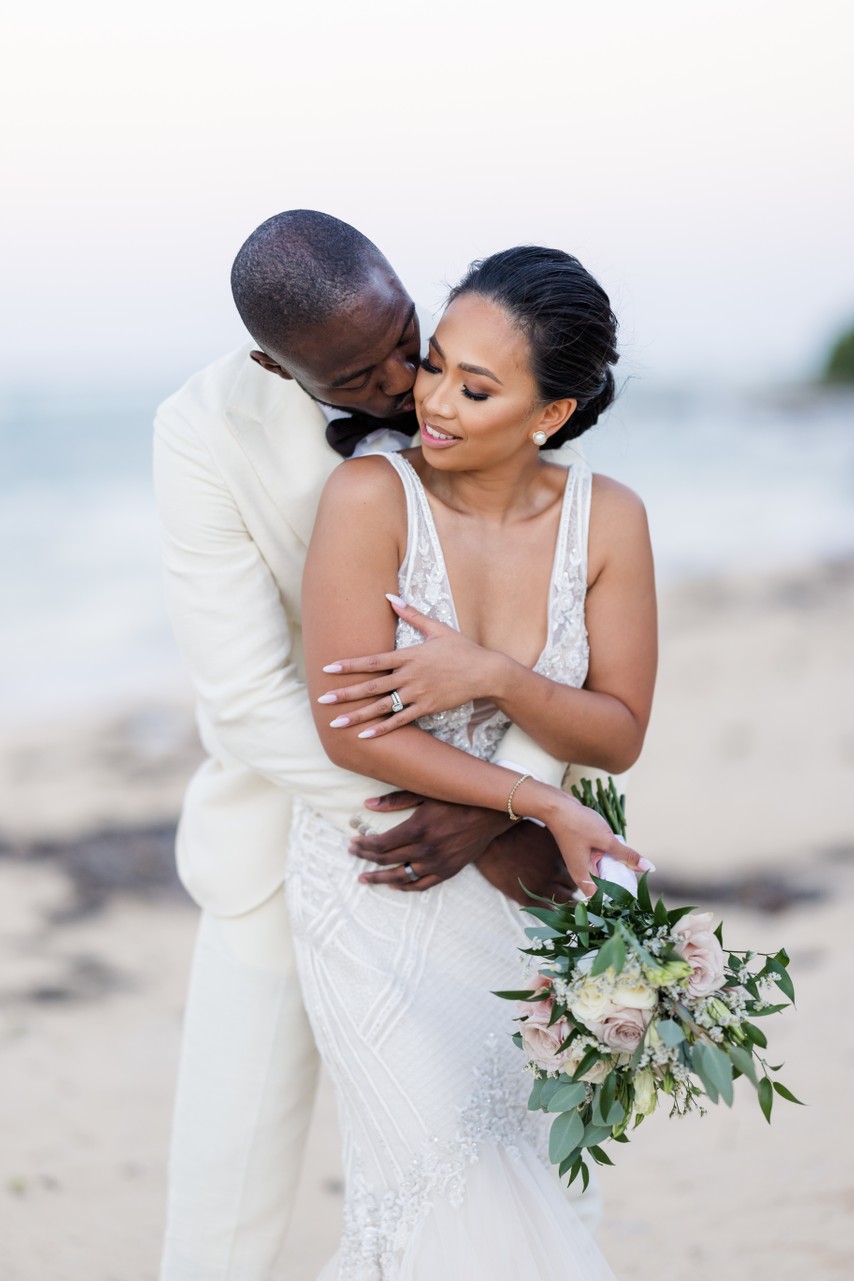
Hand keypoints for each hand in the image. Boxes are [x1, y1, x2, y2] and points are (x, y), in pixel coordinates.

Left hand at [318, 595, 504, 736]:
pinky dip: (383, 729)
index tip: (327, 669)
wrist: (485, 672)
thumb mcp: (437, 628)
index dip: (349, 666)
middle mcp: (409, 676)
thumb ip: (411, 614)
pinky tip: (365, 735)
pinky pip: (401, 720)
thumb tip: (390, 596)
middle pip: (371, 687)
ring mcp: (418, 694)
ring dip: (358, 716)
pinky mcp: (427, 708)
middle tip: (323, 701)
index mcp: (409, 656)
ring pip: (382, 707)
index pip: (373, 661)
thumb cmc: (461, 648)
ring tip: (337, 724)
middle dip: (345, 695)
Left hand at [349, 792, 508, 890]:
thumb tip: (367, 804)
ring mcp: (437, 863)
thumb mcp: (426, 793)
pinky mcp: (448, 871)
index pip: (381, 844)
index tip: (353, 843)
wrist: (490, 813)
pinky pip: (422, 884)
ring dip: (380, 878)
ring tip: (364, 878)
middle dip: (366, 858)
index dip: (363, 845)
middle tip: (353, 854)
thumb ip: (396, 800)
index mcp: (418, 828)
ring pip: (401, 876)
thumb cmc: (456, 798)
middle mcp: (425, 849)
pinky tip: (393, 885)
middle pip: (387, 860)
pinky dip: (405, 886)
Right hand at [476, 824, 576, 904]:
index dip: (578, 874)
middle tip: (568, 889)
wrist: (490, 842)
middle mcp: (554, 871)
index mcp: (559, 855)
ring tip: (564, 902)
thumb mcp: (541, 832)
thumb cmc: (514, 833)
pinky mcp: (525, 896)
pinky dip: (551, 912)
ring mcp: (540, 885)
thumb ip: (556, 843)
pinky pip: (545, 910)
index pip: (580, 870)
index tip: (577, 877)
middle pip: (573, 886)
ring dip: (565, 901)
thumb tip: (567, 842)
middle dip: (571, 887)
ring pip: (564, 900)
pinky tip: (552, 911)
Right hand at [543, 791, 648, 898]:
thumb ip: (626, 855)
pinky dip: (610, 860)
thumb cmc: (578, 824)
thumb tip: (648, 867)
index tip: (634, 898)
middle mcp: (581, 874)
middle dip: (621, 886)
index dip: (617, 902)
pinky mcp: (583, 854)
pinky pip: (600, 863)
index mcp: (584, 877)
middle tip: (638, 883)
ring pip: (603, 875)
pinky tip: (620, 853)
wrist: (557, 807)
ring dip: (616, 871)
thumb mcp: (606, 840)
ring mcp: (581, 864)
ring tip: (633, 868)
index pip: (602, 900)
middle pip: (604, 889)